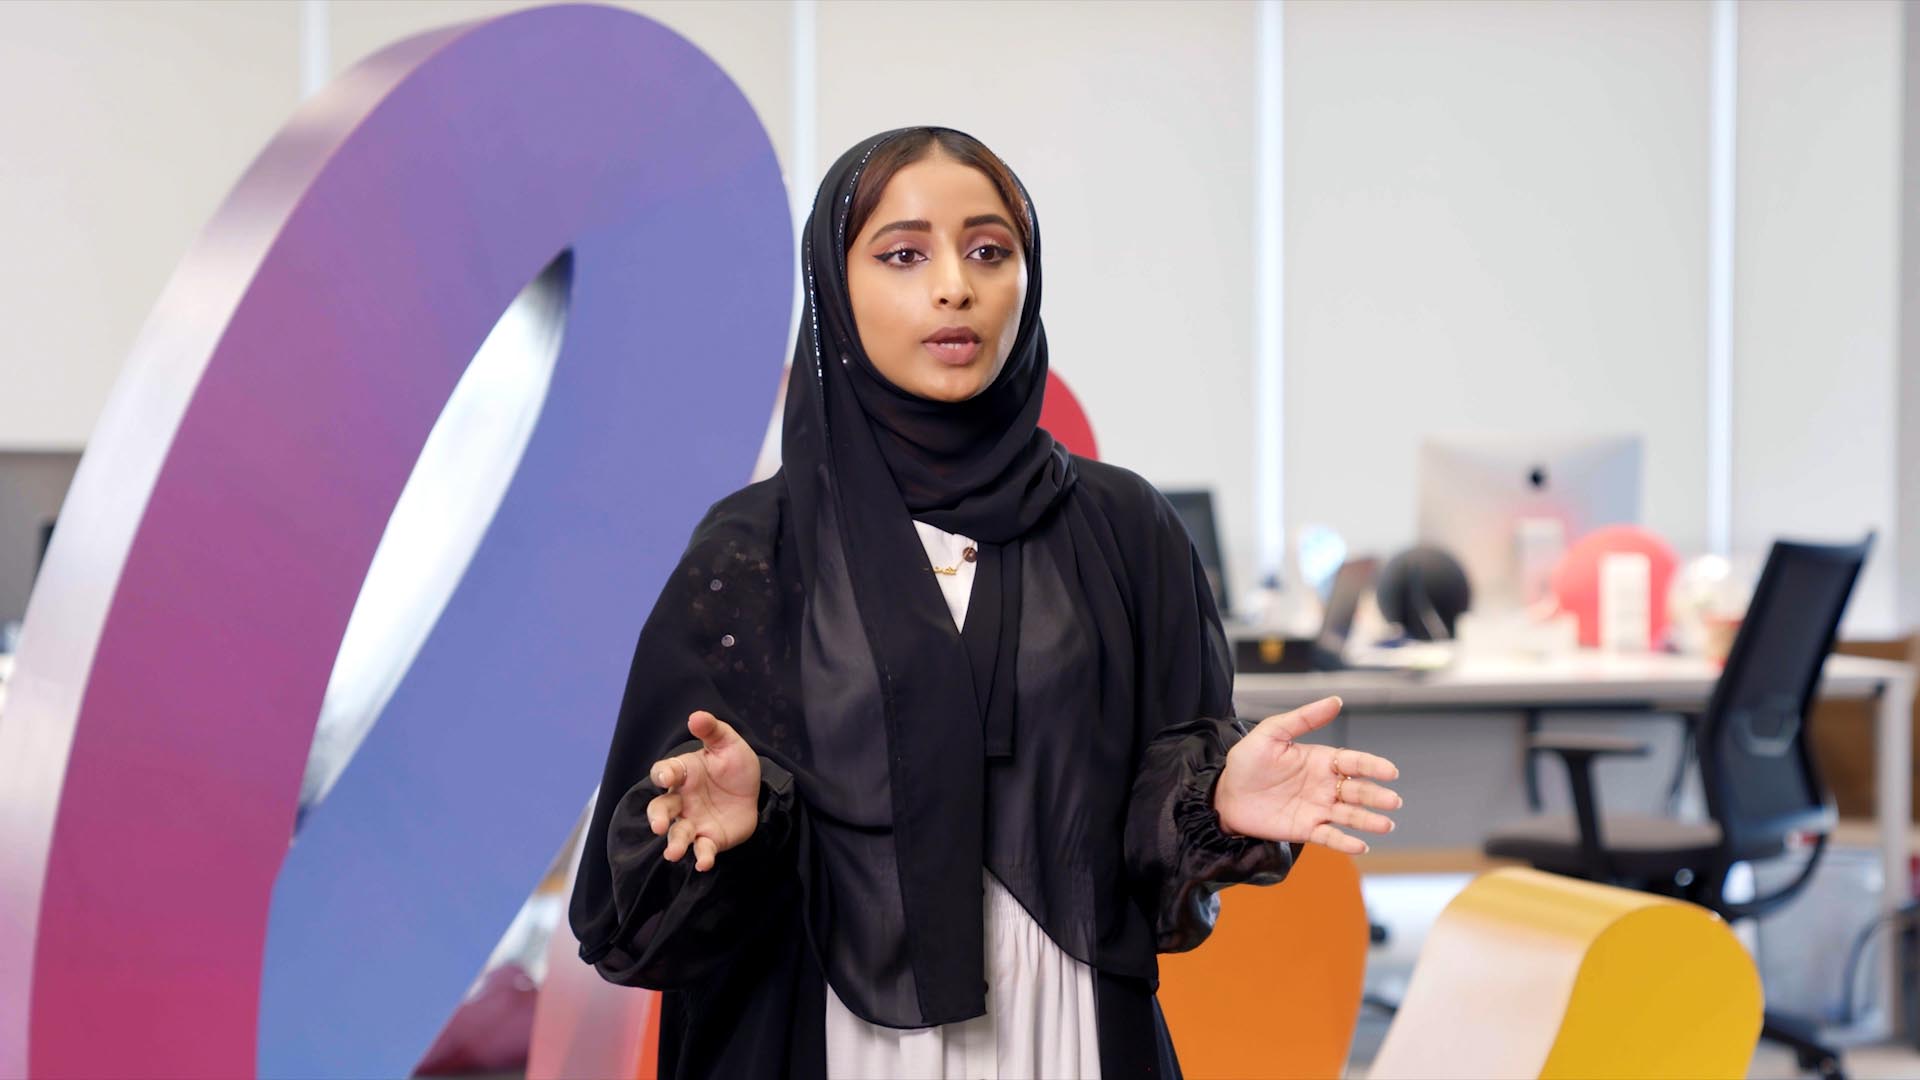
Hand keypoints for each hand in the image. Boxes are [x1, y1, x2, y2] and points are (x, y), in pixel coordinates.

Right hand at [645, 710, 760, 870]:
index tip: (666, 775)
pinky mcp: (709, 839)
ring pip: (678, 834)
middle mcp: (681, 800)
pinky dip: (701, 857)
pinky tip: (704, 862)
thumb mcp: (727, 743)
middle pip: (662, 809)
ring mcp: (694, 821)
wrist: (753, 790)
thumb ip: (712, 730)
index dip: (663, 773)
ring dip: (674, 843)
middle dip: (658, 818)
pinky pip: (702, 850)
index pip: (665, 772)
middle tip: (658, 826)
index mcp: (683, 773)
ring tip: (673, 853)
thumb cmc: (732, 765)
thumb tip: (696, 716)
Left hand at [1213, 696, 1402, 854]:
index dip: (1373, 766)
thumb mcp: (1271, 733)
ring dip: (1368, 821)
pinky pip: (1330, 837)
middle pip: (1357, 791)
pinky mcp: (1306, 829)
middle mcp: (1324, 785)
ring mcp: (1317, 809)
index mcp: (1321, 760)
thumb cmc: (1247, 762)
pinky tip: (1360, 846)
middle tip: (1393, 800)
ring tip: (1385, 825)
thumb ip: (1303, 718)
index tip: (1390, 771)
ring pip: (1349, 815)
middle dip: (1376, 796)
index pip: (1354, 762)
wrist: (1224, 795)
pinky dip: (1346, 842)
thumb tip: (1336, 701)